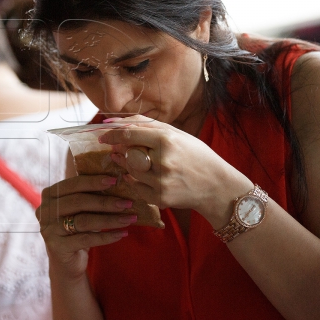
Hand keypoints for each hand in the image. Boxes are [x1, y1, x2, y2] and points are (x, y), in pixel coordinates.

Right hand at [37, 174, 135, 280]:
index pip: (73, 184)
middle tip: (128, 203)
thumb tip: (118, 182)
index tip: (115, 180)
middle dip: (106, 202)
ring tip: (129, 219)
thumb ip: (90, 196)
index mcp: (50, 194)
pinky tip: (122, 234)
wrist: (67, 262)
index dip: (94, 181)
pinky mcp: (56, 247)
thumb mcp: (80, 210)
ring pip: (84, 221)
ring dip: (110, 219)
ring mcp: (49, 229)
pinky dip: (106, 236)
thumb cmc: (76, 230)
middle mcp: (45, 210)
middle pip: (79, 201)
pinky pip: (86, 239)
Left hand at [99, 116, 251, 226]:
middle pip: (127, 153)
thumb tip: (117, 122)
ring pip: (130, 172)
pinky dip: (136, 182)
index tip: (102, 135)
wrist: (217, 186)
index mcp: (168, 140)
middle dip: (118, 151)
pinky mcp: (160, 198)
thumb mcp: (178, 135)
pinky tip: (144, 178)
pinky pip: (136, 188)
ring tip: (132, 162)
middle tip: (115, 149)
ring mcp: (161, 181)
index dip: (112, 134)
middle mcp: (163, 160)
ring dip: (126, 166)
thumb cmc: (197, 156)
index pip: (130, 134)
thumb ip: (149, 126)